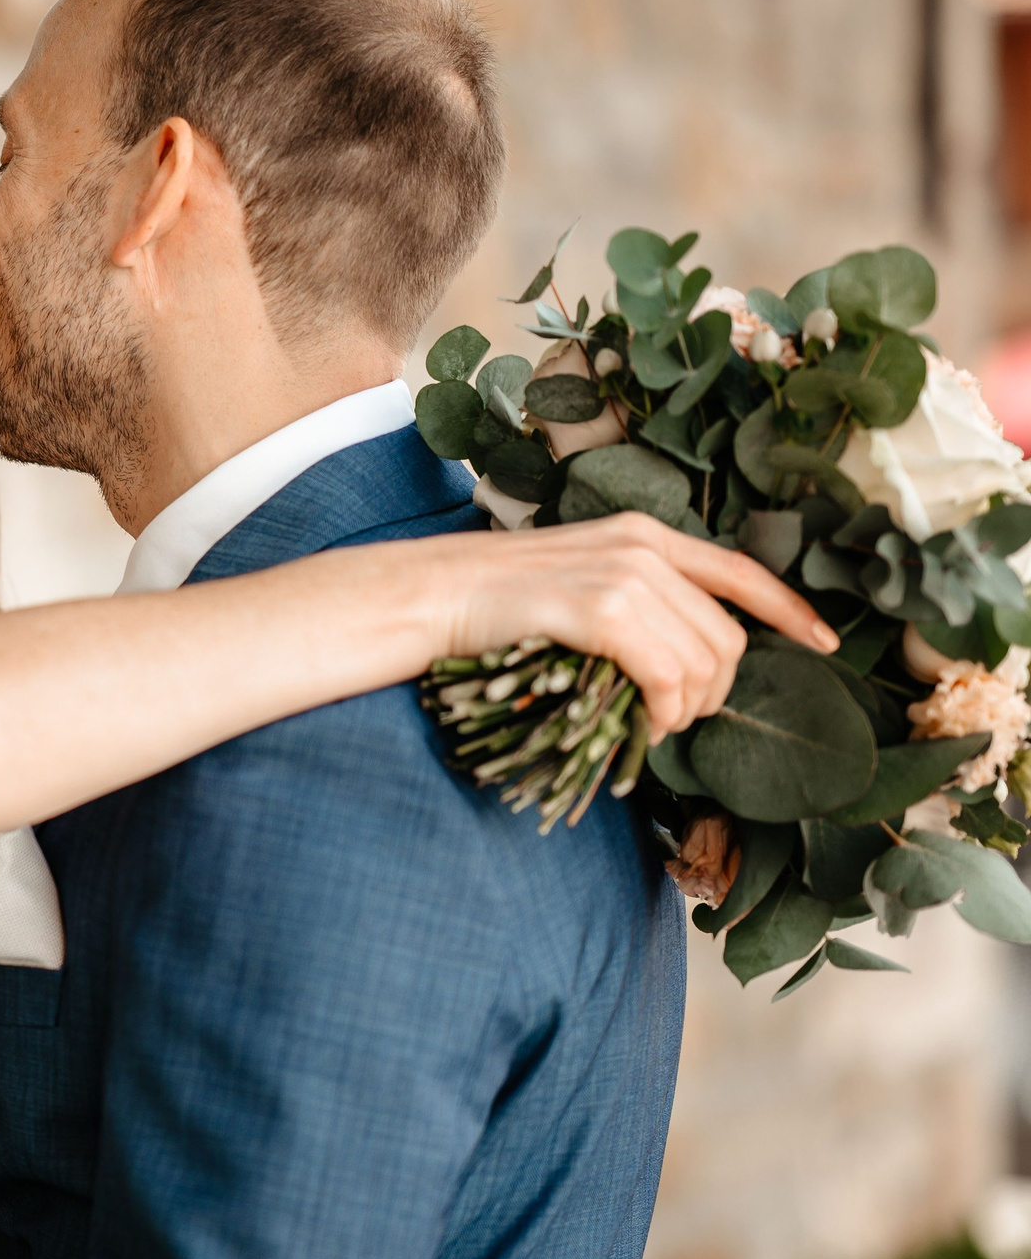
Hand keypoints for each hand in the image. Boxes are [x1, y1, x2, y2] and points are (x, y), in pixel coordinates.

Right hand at [440, 512, 836, 741]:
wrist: (430, 596)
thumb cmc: (494, 605)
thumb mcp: (577, 583)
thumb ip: (632, 602)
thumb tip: (676, 660)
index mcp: (644, 535)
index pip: (742, 571)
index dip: (791, 611)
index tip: (827, 643)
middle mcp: (644, 547)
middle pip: (728, 635)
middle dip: (716, 690)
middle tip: (676, 717)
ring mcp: (625, 575)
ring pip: (705, 661)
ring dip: (688, 708)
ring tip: (653, 723)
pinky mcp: (601, 609)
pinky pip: (668, 675)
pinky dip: (665, 710)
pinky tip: (643, 722)